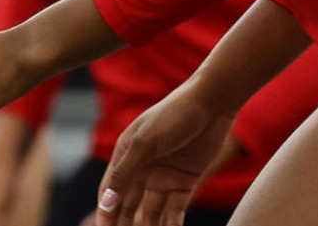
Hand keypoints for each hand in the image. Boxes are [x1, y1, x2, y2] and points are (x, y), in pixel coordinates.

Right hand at [95, 82, 238, 225]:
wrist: (212, 103)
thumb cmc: (174, 114)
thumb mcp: (145, 142)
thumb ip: (125, 173)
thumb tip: (105, 202)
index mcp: (126, 155)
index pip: (110, 191)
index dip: (105, 213)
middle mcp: (143, 169)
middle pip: (128, 206)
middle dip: (124, 225)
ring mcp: (163, 177)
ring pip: (151, 213)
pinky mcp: (184, 183)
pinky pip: (175, 211)